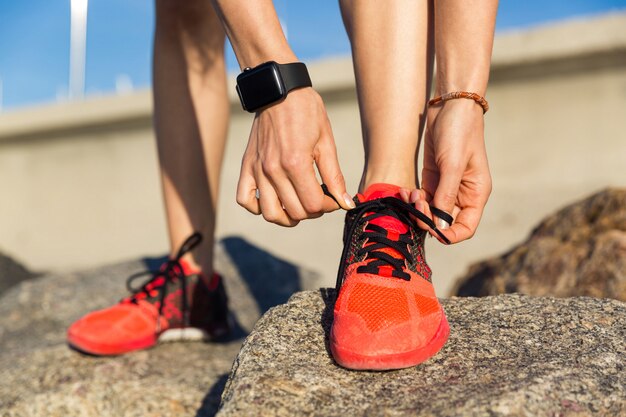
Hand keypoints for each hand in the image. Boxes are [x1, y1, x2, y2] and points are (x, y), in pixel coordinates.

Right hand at [236, 87, 353, 226]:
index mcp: (296, 163)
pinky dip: (257, 207)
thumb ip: (335, 176)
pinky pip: (245, 200)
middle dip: (313, 211)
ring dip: (287, 217)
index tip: (333, 198)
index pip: (314, 205)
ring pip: (270, 214)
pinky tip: (273, 200)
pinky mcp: (247, 166)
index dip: (328, 206)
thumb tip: (346, 203)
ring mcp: (257, 169)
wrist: (279, 91)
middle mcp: (273, 170)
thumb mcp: (326, 142)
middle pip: (296, 212)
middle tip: (319, 198)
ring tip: (298, 206)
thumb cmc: (307, 112)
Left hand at [421, 99, 491, 243]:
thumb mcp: (453, 164)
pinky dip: (413, 198)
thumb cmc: (458, 132)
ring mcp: (447, 187)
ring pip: (430, 211)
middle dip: (428, 219)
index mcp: (476, 193)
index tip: (432, 232)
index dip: (450, 236)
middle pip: (445, 222)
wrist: (450, 105)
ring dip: (417, 208)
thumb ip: (446, 195)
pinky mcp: (433, 178)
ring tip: (409, 194)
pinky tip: (405, 190)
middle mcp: (463, 194)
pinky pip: (422, 198)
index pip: (466, 227)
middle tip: (415, 206)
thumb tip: (441, 225)